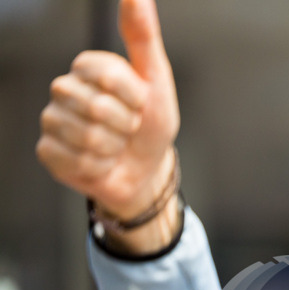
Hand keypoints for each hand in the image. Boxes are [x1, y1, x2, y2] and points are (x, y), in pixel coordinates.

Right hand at [36, 0, 178, 219]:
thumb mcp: (156, 80)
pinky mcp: (48, 152)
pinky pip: (75, 160)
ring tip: (115, 145)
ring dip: (113, 148)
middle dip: (125, 125)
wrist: (145, 169)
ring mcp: (52, 120)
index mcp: (88, 67)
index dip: (134, 97)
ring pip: (86, 137)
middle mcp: (64, 89)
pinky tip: (100, 162)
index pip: (107, 75)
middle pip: (95, 107)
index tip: (141, 103)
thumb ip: (143, 37)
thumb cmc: (151, 123)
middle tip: (128, 127)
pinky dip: (99, 167)